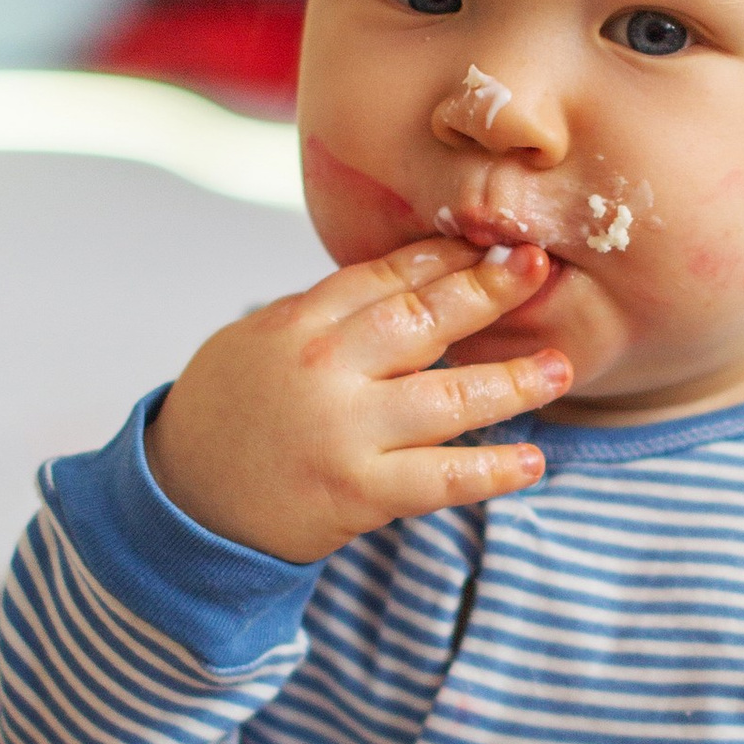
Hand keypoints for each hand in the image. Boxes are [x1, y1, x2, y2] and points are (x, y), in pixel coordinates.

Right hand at [146, 238, 569, 561]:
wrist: (183, 502)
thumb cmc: (225, 415)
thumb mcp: (257, 341)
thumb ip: (324, 314)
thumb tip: (404, 278)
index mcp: (298, 323)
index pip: (384, 277)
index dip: (445, 257)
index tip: (493, 241)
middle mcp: (325, 370)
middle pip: (423, 320)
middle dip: (488, 291)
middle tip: (540, 267)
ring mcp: (345, 432)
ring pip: (448, 398)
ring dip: (513, 381)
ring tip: (560, 367)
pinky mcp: (359, 493)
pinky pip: (441, 479)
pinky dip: (491, 471)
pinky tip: (531, 462)